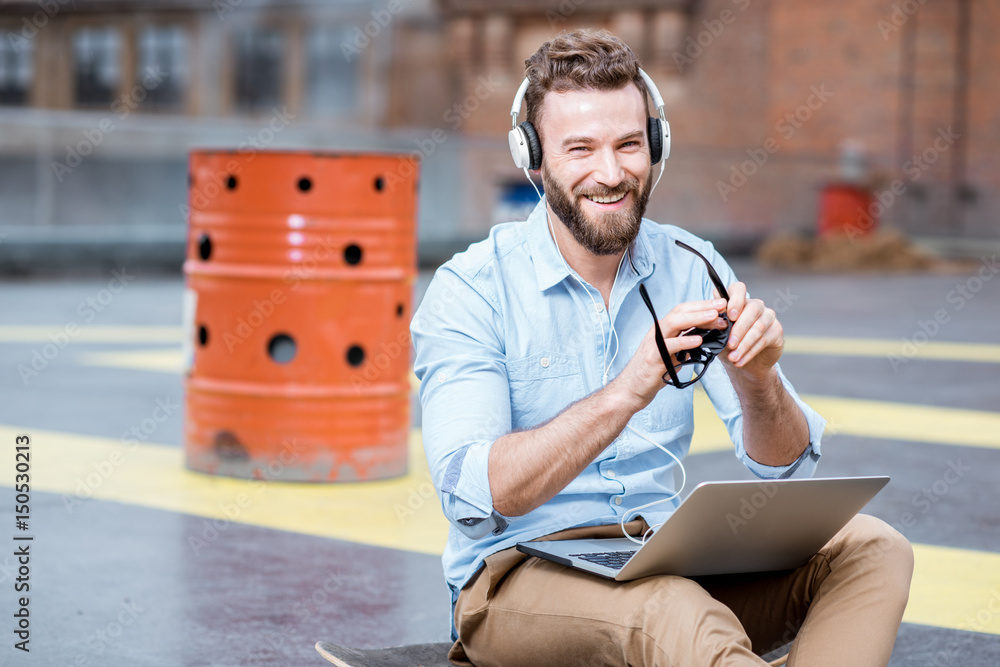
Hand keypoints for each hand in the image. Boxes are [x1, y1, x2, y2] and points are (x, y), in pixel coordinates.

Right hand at [614, 298, 728, 408]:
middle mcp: (658, 332)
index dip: (702, 305)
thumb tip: (708, 338)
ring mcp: (654, 343)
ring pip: (674, 323)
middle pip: (680, 312)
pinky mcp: (653, 357)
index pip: (683, 310)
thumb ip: (686, 344)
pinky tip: (698, 340)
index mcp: (664, 329)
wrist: (632, 388)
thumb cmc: (654, 370)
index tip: (721, 304)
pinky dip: (684, 341)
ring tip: (714, 317)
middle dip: (703, 307)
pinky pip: (669, 346)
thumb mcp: (673, 353)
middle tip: (723, 305)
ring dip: (696, 318)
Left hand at [716, 282, 783, 379]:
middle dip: (739, 329)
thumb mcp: (717, 334)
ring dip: (744, 344)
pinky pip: (764, 340)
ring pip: (758, 327)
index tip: (729, 316)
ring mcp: (768, 316)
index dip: (735, 300)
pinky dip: (750, 352)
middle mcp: (755, 305)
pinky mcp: (777, 330)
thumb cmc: (728, 344)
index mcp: (738, 301)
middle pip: (752, 309)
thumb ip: (714, 323)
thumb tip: (709, 316)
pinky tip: (740, 361)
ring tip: (733, 357)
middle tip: (729, 344)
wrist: (743, 364)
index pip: (738, 289)